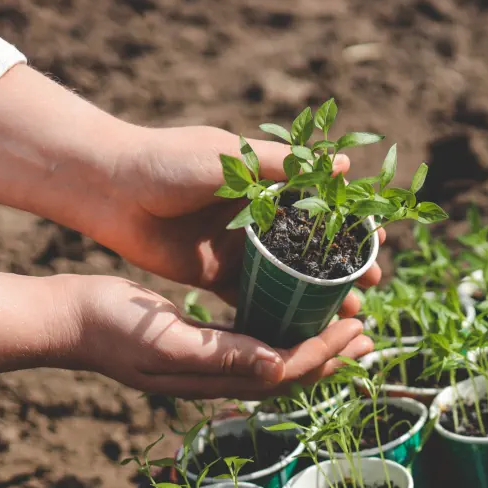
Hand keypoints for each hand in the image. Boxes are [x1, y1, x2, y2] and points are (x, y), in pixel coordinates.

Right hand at [0, 269, 373, 399]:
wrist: (65, 319)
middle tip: (369, 334)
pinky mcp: (201, 345)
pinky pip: (255, 346)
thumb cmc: (108, 325)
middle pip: (289, 374)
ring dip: (315, 348)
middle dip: (332, 357)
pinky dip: (285, 335)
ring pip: (276, 362)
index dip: (324, 353)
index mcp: (213, 377)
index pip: (284, 371)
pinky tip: (298, 317)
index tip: (356, 329)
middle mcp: (217, 377)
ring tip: (348, 329)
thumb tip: (277, 365)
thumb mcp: (165, 337)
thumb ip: (221, 353)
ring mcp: (208, 364)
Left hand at [97, 124, 383, 313]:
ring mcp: (237, 249)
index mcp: (265, 183)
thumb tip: (345, 164)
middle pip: (312, 248)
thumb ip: (284, 165)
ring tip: (349, 312)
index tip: (379, 243)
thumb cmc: (167, 162)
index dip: (352, 226)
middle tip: (372, 285)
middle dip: (345, 268)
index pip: (322, 208)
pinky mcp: (215, 276)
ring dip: (320, 295)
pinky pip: (254, 298)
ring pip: (290, 277)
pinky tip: (306, 329)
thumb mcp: (230, 157)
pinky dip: (280, 312)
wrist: (108, 189)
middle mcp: (256, 218)